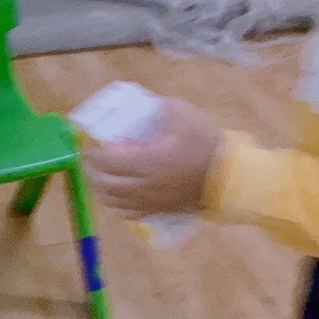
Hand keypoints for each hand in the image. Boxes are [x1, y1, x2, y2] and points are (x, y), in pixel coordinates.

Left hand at [86, 99, 222, 217]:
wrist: (229, 178)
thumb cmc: (205, 146)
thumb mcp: (183, 115)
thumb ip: (161, 107)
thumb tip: (148, 104)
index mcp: (145, 162)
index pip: (106, 163)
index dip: (92, 157)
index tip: (88, 148)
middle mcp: (143, 186)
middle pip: (106, 186)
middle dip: (93, 174)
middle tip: (92, 163)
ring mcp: (151, 202)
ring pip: (115, 203)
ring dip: (104, 191)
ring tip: (103, 179)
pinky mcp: (161, 211)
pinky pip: (131, 215)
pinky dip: (120, 206)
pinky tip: (122, 197)